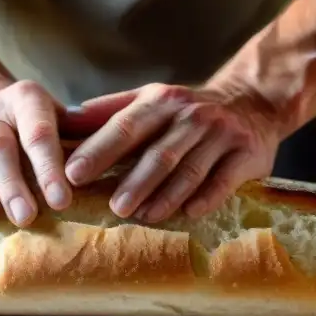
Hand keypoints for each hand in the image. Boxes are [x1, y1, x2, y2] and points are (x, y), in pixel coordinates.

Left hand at [63, 83, 278, 222]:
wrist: (252, 102)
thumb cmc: (185, 110)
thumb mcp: (149, 99)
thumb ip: (108, 111)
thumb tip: (63, 121)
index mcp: (160, 101)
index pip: (125, 127)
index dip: (99, 151)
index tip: (72, 174)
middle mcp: (191, 115)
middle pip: (159, 152)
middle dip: (134, 180)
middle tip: (113, 206)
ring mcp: (221, 134)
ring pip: (190, 168)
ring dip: (166, 195)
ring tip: (144, 216)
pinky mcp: (247, 154)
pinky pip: (225, 179)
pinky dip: (207, 197)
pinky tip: (190, 213)